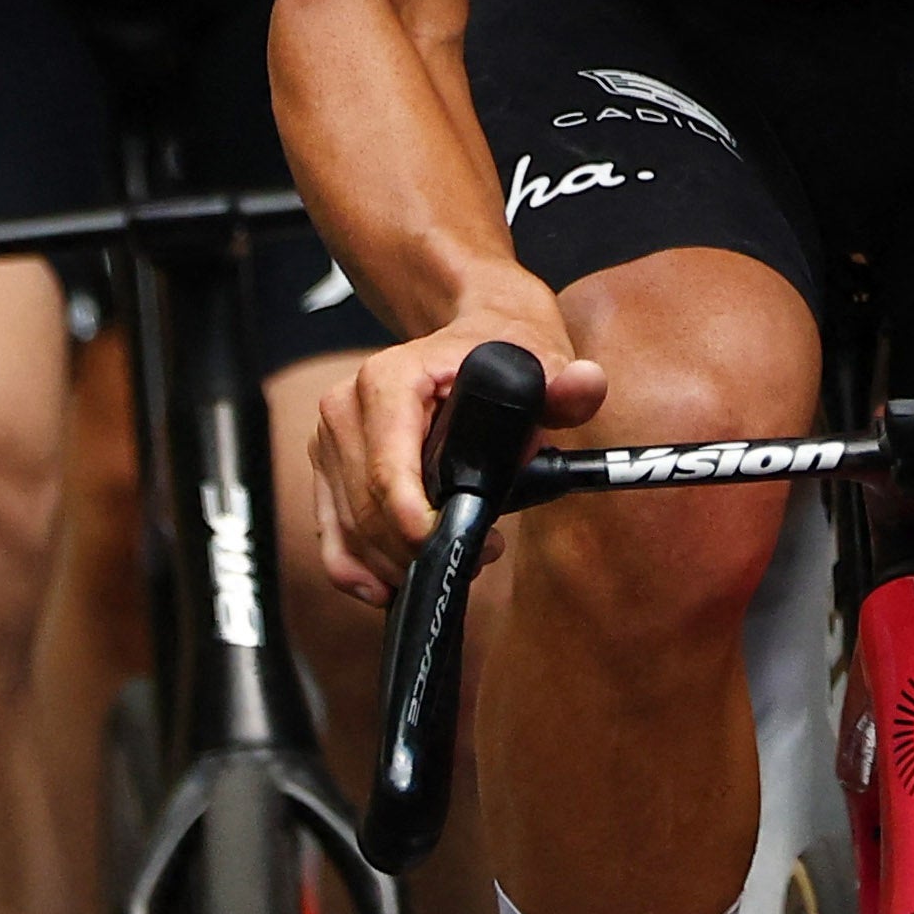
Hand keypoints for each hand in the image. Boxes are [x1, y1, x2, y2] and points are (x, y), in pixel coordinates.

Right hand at [315, 283, 604, 604]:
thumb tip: (585, 386)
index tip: (465, 547)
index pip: (389, 473)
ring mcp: (330, 440)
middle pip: (368, 510)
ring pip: (348, 531)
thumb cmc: (501, 348)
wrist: (469, 328)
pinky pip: (330, 535)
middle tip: (479, 555)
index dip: (420, 525)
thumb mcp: (540, 360)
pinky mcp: (328, 467)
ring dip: (396, 564)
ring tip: (459, 555)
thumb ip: (565, 385)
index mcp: (387, 381)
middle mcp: (345, 408)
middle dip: (418, 550)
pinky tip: (391, 584)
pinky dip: (357, 568)